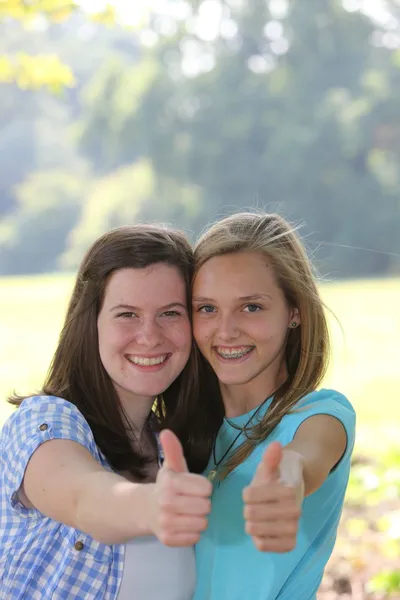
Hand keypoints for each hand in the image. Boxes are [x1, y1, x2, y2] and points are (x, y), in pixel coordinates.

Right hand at [148, 429, 211, 546]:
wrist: (144, 509)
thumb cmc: (165, 486)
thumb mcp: (171, 467)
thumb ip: (173, 450)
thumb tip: (166, 431)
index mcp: (170, 483)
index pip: (206, 488)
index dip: (203, 487)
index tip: (194, 487)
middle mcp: (166, 503)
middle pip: (206, 507)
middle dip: (202, 503)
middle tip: (192, 501)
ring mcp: (166, 523)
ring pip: (202, 523)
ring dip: (199, 519)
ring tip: (189, 513)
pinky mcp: (167, 539)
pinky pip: (194, 538)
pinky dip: (192, 533)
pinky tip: (183, 524)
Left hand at [243, 442, 302, 552]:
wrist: (295, 492)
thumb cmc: (277, 478)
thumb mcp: (271, 465)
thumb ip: (271, 458)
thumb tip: (275, 445)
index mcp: (288, 489)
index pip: (250, 495)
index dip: (247, 493)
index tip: (250, 491)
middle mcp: (295, 509)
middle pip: (251, 514)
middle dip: (247, 509)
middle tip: (252, 507)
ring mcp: (293, 527)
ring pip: (257, 532)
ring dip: (251, 525)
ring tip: (255, 519)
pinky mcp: (290, 543)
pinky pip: (265, 547)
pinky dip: (259, 540)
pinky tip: (260, 532)